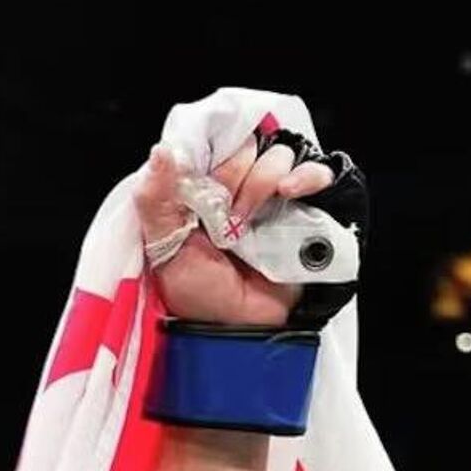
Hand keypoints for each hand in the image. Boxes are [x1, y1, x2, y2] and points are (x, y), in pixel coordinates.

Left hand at [136, 135, 337, 328]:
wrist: (239, 326)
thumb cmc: (198, 292)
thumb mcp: (163, 248)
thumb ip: (154, 201)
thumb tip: (161, 151)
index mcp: (201, 190)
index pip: (208, 144)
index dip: (206, 161)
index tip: (200, 190)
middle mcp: (238, 186)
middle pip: (243, 146)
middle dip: (231, 178)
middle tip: (222, 220)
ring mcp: (273, 195)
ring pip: (276, 155)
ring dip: (260, 185)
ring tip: (245, 227)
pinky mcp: (305, 206)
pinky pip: (316, 170)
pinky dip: (305, 176)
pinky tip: (289, 192)